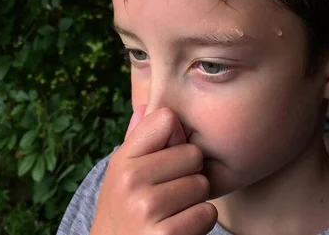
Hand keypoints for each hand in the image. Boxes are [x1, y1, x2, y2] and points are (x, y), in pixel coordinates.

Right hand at [90, 106, 217, 234]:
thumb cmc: (124, 210)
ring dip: (195, 201)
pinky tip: (179, 227)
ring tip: (173, 211)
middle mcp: (131, 181)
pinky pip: (206, 213)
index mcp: (123, 160)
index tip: (167, 159)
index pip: (167, 120)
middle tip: (170, 193)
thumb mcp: (121, 174)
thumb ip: (138, 141)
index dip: (177, 140)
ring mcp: (147, 208)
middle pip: (193, 155)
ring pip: (202, 185)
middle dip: (189, 174)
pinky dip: (199, 223)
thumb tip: (147, 105)